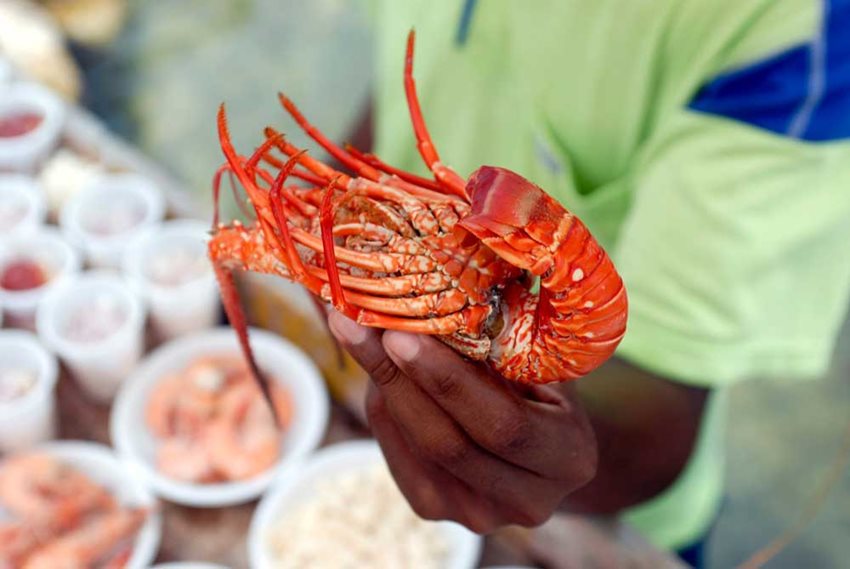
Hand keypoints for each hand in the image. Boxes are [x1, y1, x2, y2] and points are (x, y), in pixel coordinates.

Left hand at [327, 312, 598, 533]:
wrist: (545, 447)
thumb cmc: (547, 386)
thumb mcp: (544, 361)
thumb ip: (508, 339)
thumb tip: (442, 283)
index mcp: (568, 458)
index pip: (502, 425)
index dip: (448, 382)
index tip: (401, 332)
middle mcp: (527, 501)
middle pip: (448, 442)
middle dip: (398, 378)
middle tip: (358, 323)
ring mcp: (478, 514)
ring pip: (416, 446)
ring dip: (381, 385)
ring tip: (352, 329)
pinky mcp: (436, 509)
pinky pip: (398, 455)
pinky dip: (382, 407)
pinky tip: (372, 365)